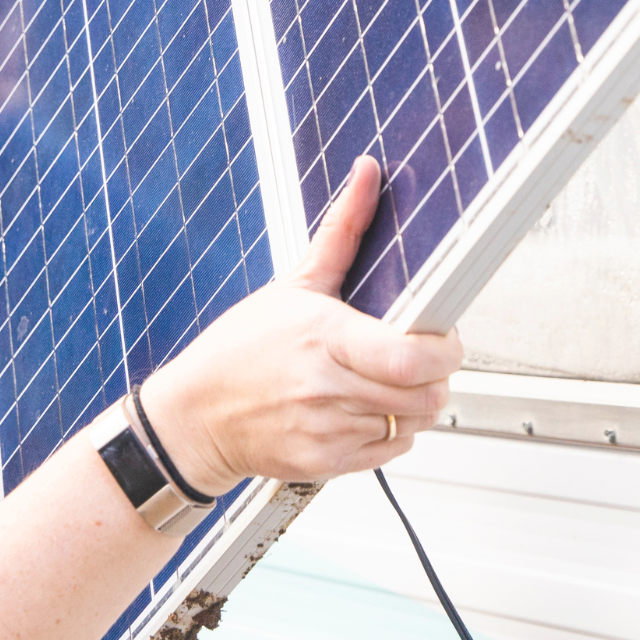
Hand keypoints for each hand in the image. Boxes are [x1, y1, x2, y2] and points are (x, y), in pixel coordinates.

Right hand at [138, 158, 462, 491]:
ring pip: (415, 424)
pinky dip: (393, 430)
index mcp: (325, 338)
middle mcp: (329, 389)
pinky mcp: (328, 464)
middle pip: (427, 395)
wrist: (194, 416)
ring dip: (415, 402)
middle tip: (418, 355)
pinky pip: (393, 451)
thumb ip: (342, 230)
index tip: (443, 335)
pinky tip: (365, 406)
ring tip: (385, 379)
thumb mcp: (293, 284)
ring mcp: (329, 432)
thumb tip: (366, 174)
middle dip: (436, 374)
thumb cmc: (239, 349)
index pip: (412, 358)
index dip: (445, 349)